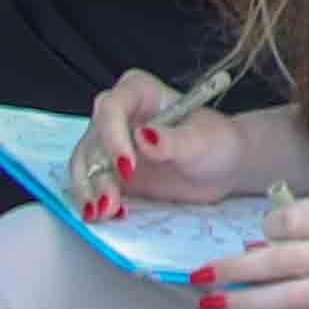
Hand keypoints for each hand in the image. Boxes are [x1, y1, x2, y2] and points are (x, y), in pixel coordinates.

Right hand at [74, 70, 256, 217]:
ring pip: (85, 165)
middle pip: (92, 139)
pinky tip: (112, 215)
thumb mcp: (202, 141)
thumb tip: (144, 136)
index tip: (127, 167)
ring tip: (106, 214)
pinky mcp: (111, 172)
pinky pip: (92, 185)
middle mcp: (119, 115)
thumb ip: (173, 140)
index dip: (112, 137)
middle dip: (96, 173)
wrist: (223, 168)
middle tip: (109, 202)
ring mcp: (111, 144)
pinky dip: (95, 201)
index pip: (112, 108)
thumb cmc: (216, 142)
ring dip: (90, 191)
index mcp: (140, 92)